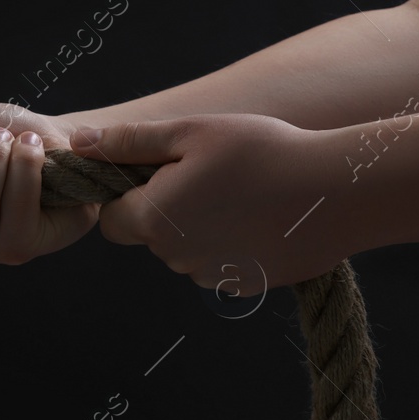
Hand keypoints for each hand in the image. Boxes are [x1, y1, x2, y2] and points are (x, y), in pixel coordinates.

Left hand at [66, 113, 346, 289]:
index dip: (130, 196)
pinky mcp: (245, 287)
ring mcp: (212, 277)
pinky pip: (219, 265)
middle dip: (166, 209)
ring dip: (200, 227)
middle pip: (150, 235)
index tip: (162, 174)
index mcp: (153, 220)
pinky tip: (260, 218)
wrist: (340, 191)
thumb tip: (77, 144)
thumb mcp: (189, 132)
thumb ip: (128, 142)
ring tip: (241, 194)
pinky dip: (231, 244)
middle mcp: (176, 258)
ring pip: (185, 251)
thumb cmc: (262, 151)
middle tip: (209, 175)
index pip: (113, 220)